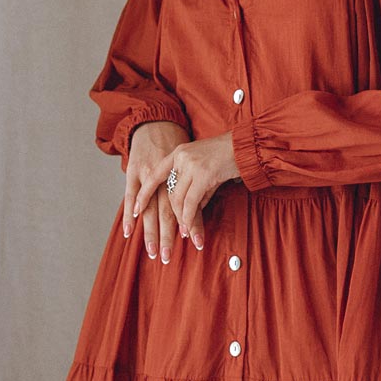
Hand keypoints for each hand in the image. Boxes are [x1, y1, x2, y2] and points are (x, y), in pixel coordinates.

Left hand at [128, 130, 240, 255]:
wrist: (245, 145)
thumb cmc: (227, 156)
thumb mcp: (204, 167)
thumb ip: (194, 185)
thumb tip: (191, 209)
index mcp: (178, 153)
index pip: (155, 175)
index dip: (144, 194)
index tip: (135, 210)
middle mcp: (181, 157)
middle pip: (167, 193)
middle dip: (167, 216)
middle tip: (169, 234)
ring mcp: (192, 165)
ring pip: (178, 200)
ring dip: (181, 220)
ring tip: (184, 235)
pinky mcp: (204, 174)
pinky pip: (191, 202)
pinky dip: (189, 218)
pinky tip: (190, 229)